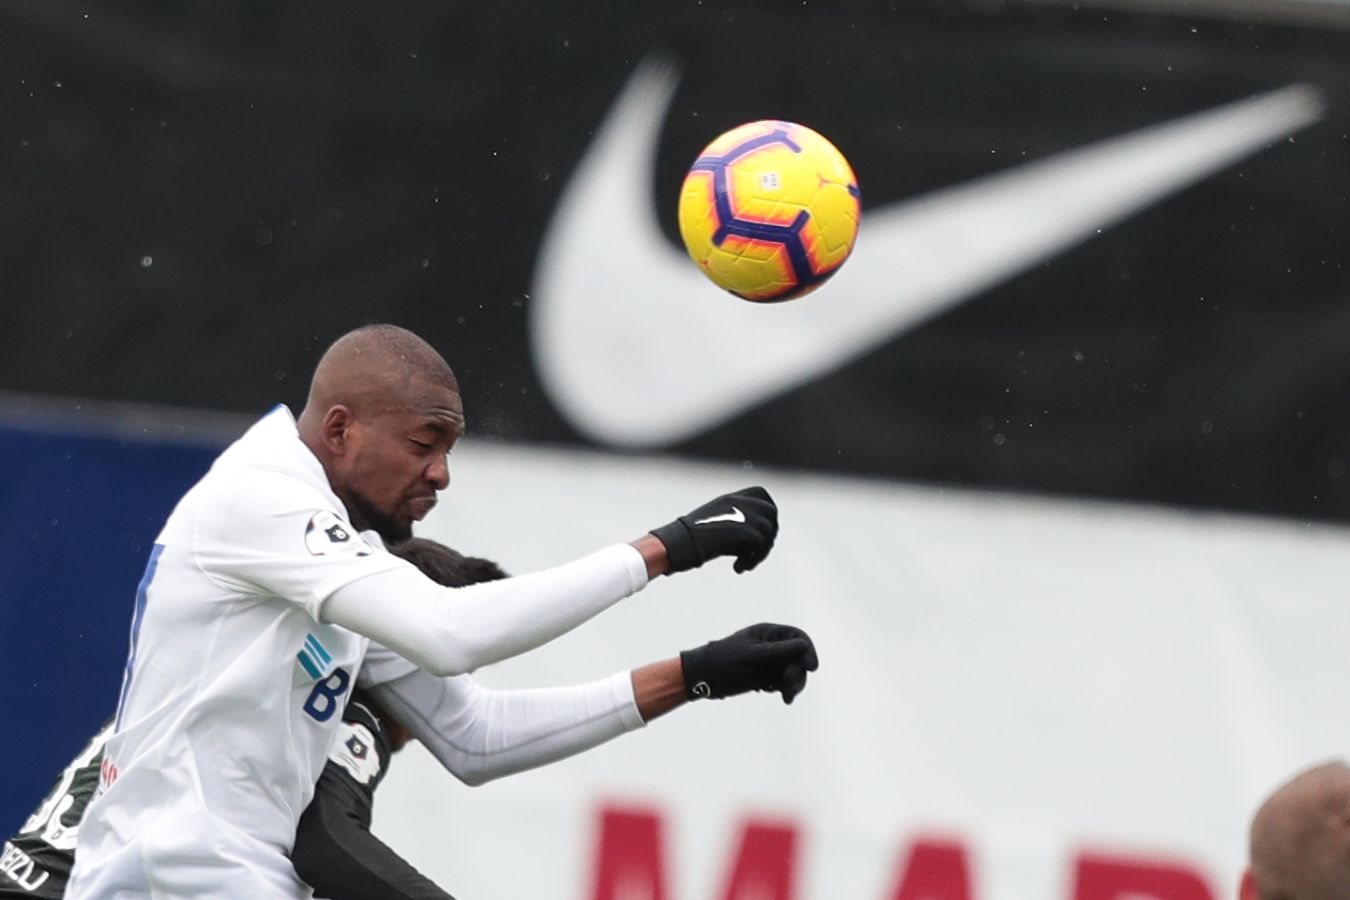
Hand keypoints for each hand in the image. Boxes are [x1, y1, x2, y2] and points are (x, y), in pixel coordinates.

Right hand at [649, 486, 777, 573]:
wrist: (679, 543)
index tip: (761, 529)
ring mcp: (744, 515)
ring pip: (768, 531)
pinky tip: (738, 568)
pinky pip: (761, 545)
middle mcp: (739, 502)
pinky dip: (752, 560)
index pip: (760, 493)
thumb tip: (753, 541)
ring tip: (744, 564)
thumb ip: (735, 525)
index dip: (766, 511)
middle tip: (756, 552)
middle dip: (768, 533)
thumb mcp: (716, 525)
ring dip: (759, 552)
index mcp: (731, 498)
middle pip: (770, 512)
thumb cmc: (690, 540)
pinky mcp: (746, 531)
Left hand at [680, 623, 817, 704]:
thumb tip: (803, 645)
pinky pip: (784, 682)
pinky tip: (785, 698)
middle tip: (790, 688)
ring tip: (787, 696)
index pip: (797, 637)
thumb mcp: (751, 657)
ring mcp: (769, 662)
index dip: (808, 651)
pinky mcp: (765, 677)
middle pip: (798, 658)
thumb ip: (777, 652)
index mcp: (767, 634)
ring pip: (793, 672)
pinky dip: (786, 689)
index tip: (812, 667)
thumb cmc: (723, 662)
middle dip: (798, 673)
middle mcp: (771, 646)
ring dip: (794, 684)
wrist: (702, 679)